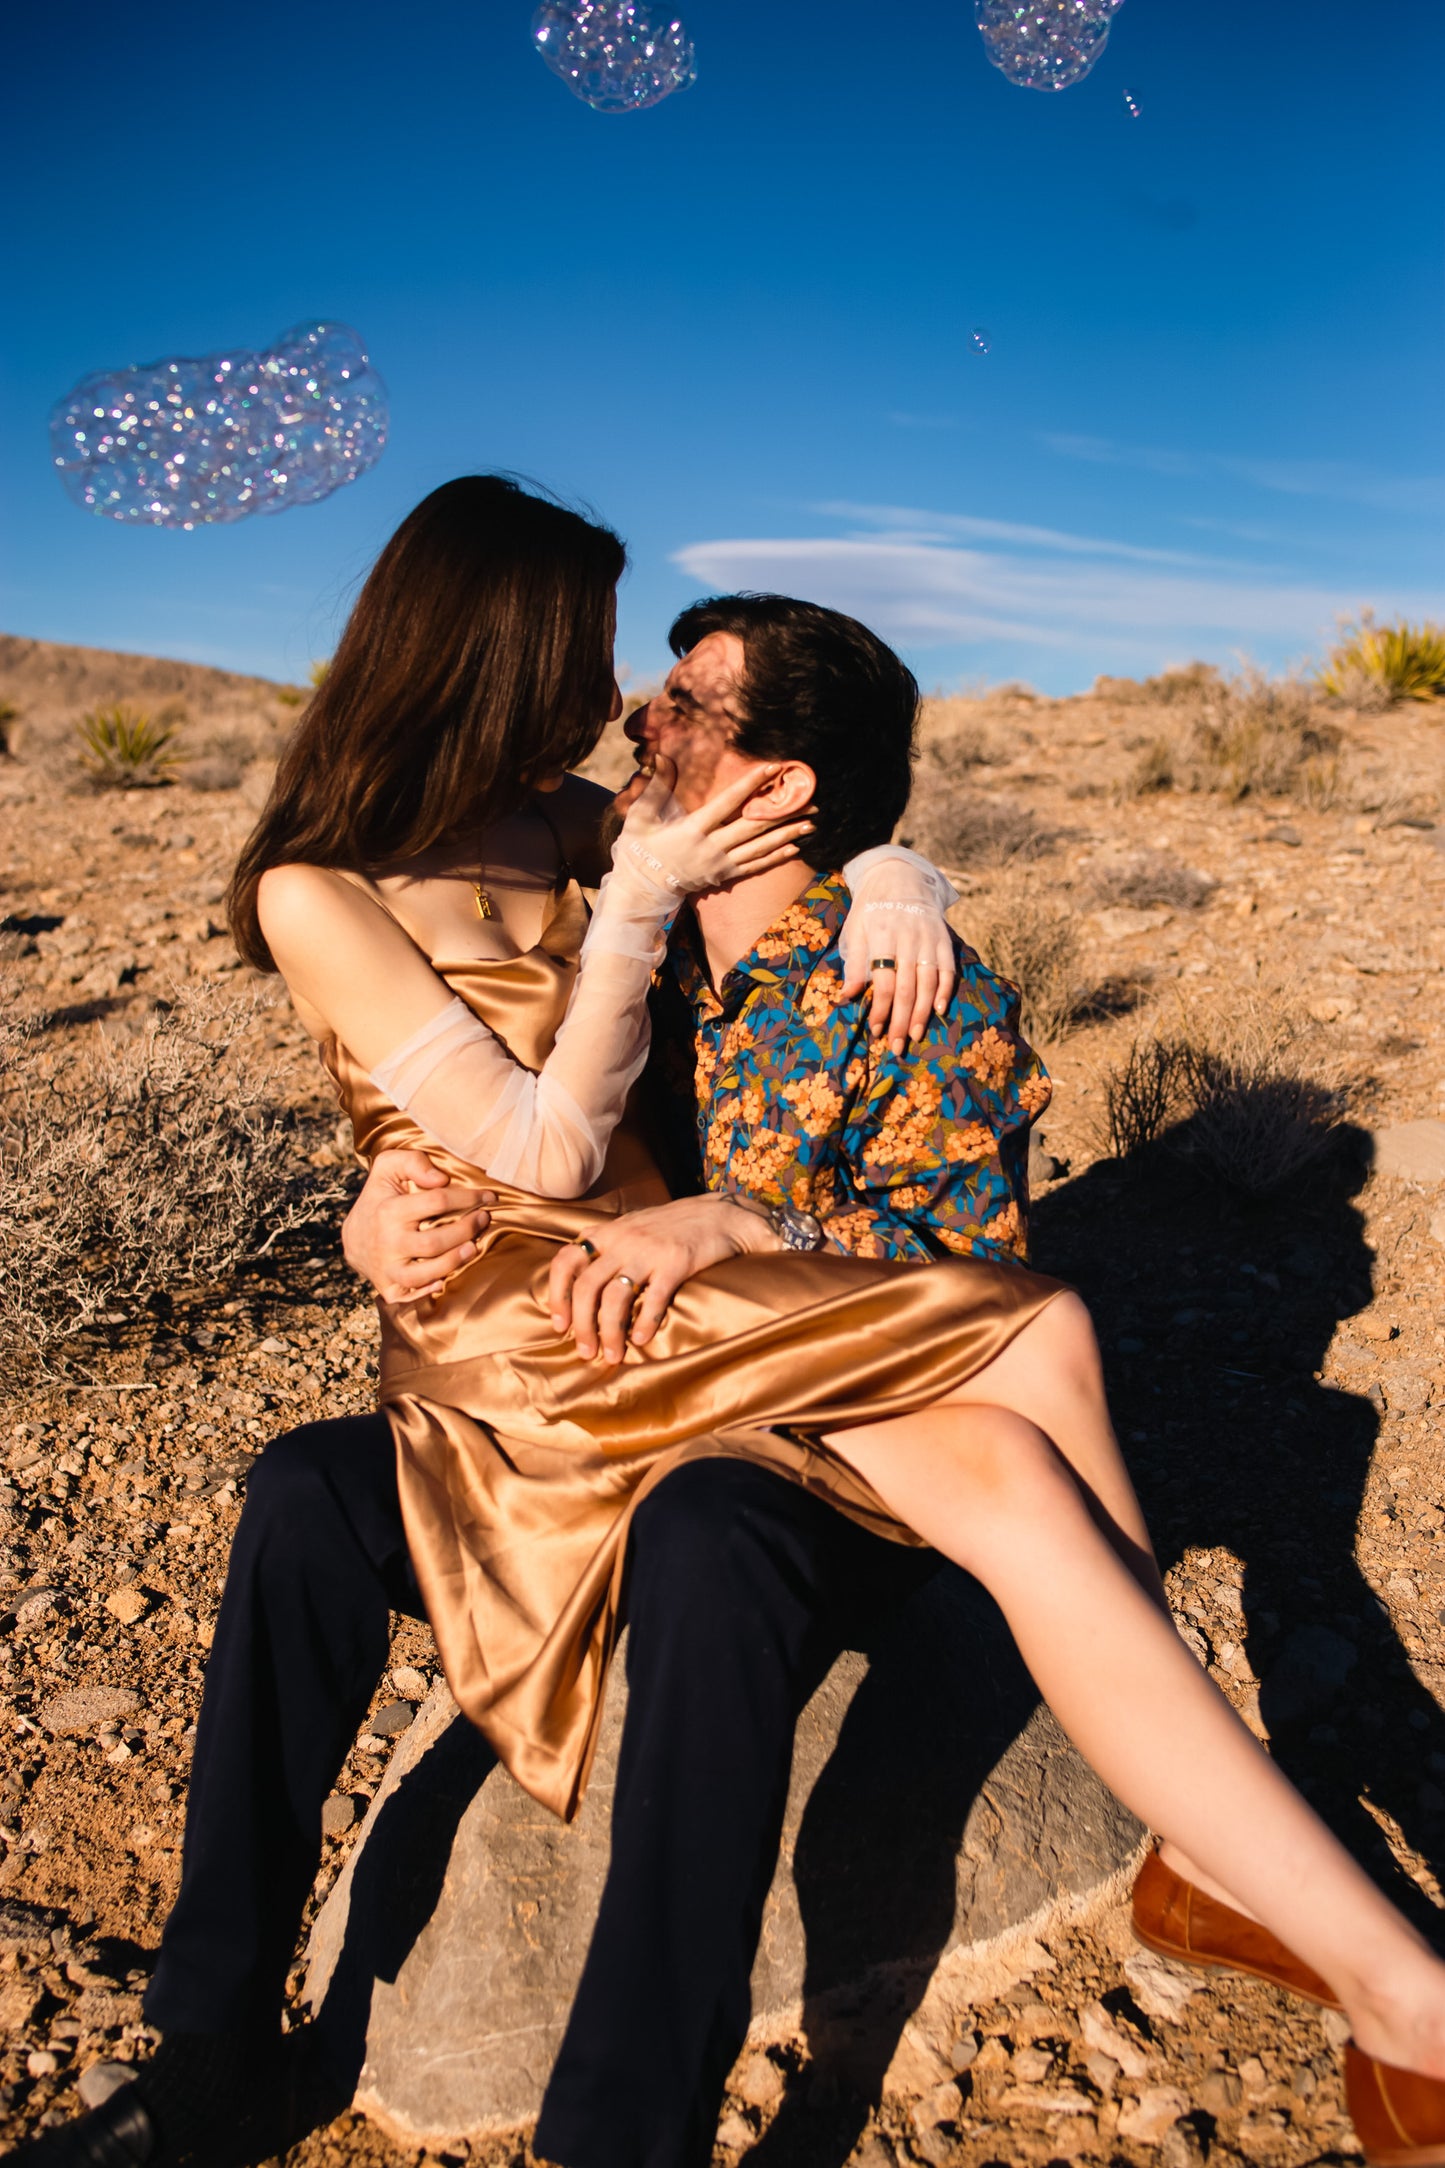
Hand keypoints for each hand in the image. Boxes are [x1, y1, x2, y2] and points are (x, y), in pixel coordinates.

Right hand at [342, 1149, 494, 1303]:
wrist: (352, 1236)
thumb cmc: (380, 1197)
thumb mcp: (388, 1167)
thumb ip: (413, 1162)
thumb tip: (441, 1179)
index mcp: (390, 1210)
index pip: (437, 1202)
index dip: (468, 1198)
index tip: (488, 1197)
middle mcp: (387, 1242)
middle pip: (433, 1242)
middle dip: (466, 1231)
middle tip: (483, 1219)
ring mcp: (387, 1267)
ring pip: (423, 1274)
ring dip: (453, 1262)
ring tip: (473, 1248)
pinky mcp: (387, 1287)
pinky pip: (408, 1296)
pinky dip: (427, 1291)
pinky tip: (444, 1280)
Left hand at [546, 1195, 779, 1362]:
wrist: (721, 1214)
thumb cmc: (673, 1227)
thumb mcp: (632, 1227)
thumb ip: (606, 1248)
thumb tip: (578, 1284)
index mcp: (608, 1232)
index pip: (565, 1261)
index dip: (557, 1295)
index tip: (559, 1324)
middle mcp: (623, 1239)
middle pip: (587, 1287)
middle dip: (581, 1325)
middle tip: (585, 1351)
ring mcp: (649, 1250)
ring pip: (615, 1297)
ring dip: (609, 1332)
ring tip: (612, 1355)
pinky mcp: (677, 1262)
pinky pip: (654, 1298)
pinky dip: (645, 1323)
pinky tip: (641, 1340)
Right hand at [617, 756, 814, 895]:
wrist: (641, 889)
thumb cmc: (638, 849)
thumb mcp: (640, 816)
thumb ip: (656, 787)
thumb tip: (664, 757)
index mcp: (693, 829)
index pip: (728, 802)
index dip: (751, 784)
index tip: (773, 769)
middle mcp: (711, 847)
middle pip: (754, 826)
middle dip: (783, 813)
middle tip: (810, 801)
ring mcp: (720, 864)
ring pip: (760, 847)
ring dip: (787, 835)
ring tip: (811, 823)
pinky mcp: (723, 876)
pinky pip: (754, 866)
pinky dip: (775, 857)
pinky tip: (794, 848)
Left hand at [839, 899, 956, 1053]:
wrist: (899, 876)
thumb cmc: (871, 909)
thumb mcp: (856, 930)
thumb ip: (854, 964)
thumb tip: (847, 997)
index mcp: (881, 935)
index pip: (884, 980)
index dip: (881, 1009)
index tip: (876, 1031)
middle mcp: (907, 937)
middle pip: (907, 987)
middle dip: (902, 1019)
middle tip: (898, 1046)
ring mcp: (928, 938)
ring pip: (929, 981)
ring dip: (923, 1012)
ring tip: (917, 1035)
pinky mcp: (943, 938)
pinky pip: (948, 968)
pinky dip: (946, 990)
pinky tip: (940, 1010)